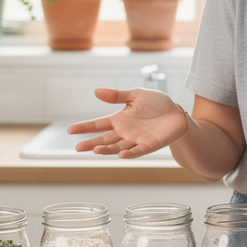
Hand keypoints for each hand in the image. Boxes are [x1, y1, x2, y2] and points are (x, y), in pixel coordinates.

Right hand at [68, 88, 189, 157]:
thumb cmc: (156, 103)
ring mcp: (136, 140)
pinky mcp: (149, 145)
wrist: (176, 113)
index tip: (70, 130)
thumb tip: (96, 91)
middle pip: (104, 140)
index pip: (98, 124)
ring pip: (117, 147)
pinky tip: (120, 155)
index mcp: (119, 119)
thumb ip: (117, 95)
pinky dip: (129, 154)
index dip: (85, 127)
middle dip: (91, 143)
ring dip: (107, 149)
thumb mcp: (136, 95)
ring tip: (95, 150)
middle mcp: (125, 132)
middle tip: (78, 148)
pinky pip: (137, 151)